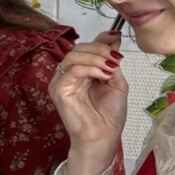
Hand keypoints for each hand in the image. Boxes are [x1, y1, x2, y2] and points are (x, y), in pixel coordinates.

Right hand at [52, 32, 127, 174]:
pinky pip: (71, 70)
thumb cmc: (109, 115)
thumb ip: (112, 61)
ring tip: (110, 68)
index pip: (86, 47)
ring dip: (95, 58)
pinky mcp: (58, 90)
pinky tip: (103, 75)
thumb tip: (114, 38)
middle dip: (100, 49)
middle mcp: (70, 74)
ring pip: (74, 56)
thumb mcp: (116, 81)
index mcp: (83, 71)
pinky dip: (90, 68)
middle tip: (115, 59)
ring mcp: (62, 81)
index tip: (116, 37)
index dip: (100, 39)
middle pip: (79, 48)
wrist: (103, 136)